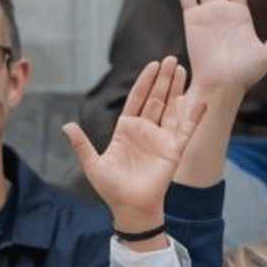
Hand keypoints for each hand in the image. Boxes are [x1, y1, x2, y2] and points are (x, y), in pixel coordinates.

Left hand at [64, 57, 206, 231]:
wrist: (130, 208)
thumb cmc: (111, 188)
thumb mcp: (92, 164)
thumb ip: (82, 144)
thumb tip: (67, 126)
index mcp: (126, 130)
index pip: (137, 100)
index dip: (145, 82)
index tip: (153, 65)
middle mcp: (145, 131)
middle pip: (157, 99)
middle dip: (163, 79)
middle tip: (171, 59)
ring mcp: (161, 139)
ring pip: (172, 109)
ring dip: (177, 90)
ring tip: (182, 70)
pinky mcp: (174, 151)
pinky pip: (186, 130)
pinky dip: (194, 117)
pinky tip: (200, 102)